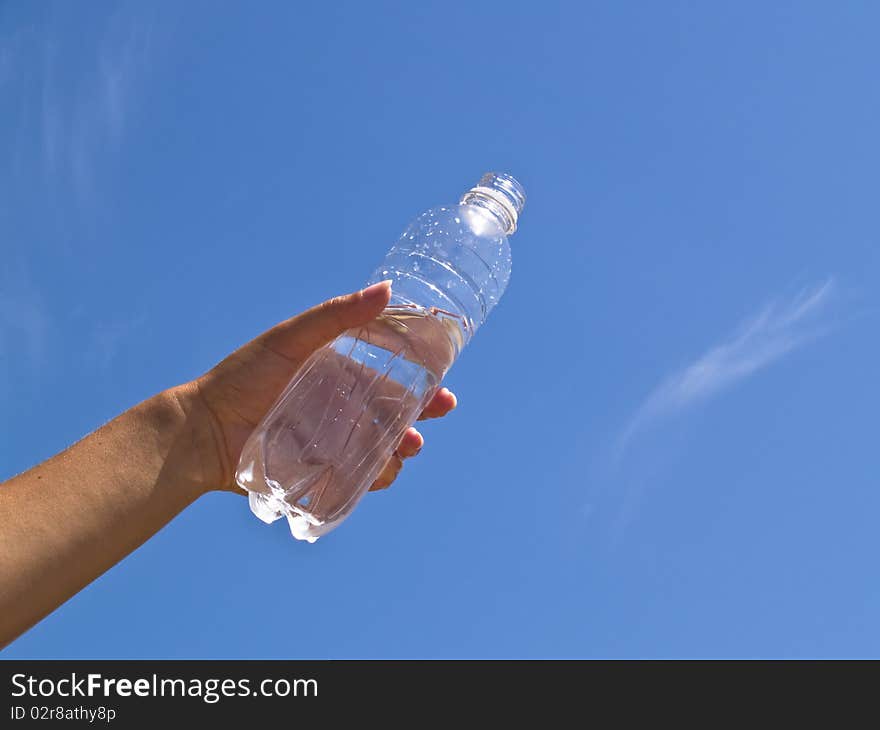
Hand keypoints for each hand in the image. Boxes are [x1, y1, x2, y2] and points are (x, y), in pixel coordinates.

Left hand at [180, 281, 456, 494]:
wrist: (206, 430)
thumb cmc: (244, 377)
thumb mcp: (292, 338)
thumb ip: (338, 316)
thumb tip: (389, 289)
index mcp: (341, 376)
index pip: (392, 378)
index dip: (422, 380)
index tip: (443, 383)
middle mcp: (343, 410)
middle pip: (397, 415)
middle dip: (424, 416)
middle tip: (438, 411)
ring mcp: (336, 444)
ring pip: (386, 448)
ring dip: (405, 448)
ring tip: (407, 445)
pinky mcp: (325, 475)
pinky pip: (363, 479)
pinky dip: (379, 476)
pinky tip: (382, 470)